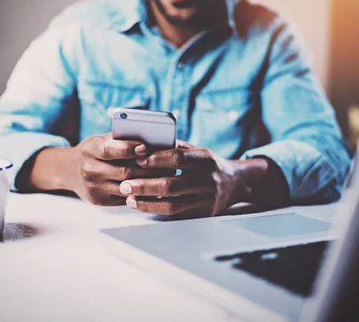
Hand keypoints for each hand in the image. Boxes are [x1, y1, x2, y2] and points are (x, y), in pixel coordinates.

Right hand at [32, 133, 173, 205]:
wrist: (69, 170)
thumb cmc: (95, 151)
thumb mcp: (102, 139)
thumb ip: (122, 139)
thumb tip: (153, 139)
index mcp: (90, 148)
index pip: (110, 150)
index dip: (129, 149)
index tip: (146, 147)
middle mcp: (88, 169)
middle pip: (124, 172)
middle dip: (148, 169)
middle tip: (169, 165)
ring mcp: (92, 187)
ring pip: (127, 187)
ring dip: (149, 183)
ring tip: (167, 177)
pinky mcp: (98, 201)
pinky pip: (125, 198)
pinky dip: (142, 194)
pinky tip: (155, 188)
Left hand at [119, 141, 267, 215]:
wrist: (235, 184)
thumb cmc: (208, 164)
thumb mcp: (197, 150)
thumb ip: (175, 147)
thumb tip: (145, 144)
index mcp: (206, 159)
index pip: (179, 158)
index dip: (157, 158)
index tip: (137, 157)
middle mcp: (208, 180)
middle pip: (171, 185)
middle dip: (144, 185)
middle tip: (124, 184)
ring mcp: (206, 200)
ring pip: (172, 204)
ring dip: (147, 201)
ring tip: (128, 197)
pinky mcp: (202, 213)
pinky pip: (175, 214)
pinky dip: (155, 209)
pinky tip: (141, 205)